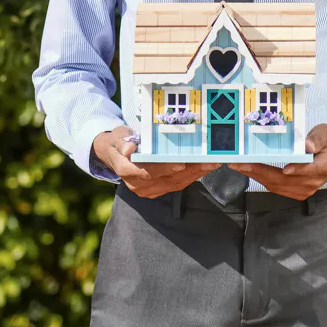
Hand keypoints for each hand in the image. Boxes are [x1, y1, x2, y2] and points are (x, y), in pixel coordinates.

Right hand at [92, 126, 220, 197]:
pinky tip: (202, 168)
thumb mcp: (117, 136)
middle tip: (207, 161)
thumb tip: (128, 149)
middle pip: (166, 179)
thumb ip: (122, 142)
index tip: (182, 163)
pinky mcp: (156, 190)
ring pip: (174, 183)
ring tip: (211, 164)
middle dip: (189, 170)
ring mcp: (147, 189)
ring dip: (194, 174)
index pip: (148, 171)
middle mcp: (137, 184)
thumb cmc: (119, 141)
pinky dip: (191, 177)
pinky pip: (176, 185)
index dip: (165, 168)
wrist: (115, 154)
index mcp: (126, 170)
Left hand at [227, 123, 326, 199]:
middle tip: (240, 163)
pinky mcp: (298, 191)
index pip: (308, 170)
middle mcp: (313, 181)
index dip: (295, 170)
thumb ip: (317, 139)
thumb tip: (307, 146)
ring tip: (239, 166)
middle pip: (284, 180)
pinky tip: (250, 171)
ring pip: (277, 186)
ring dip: (256, 176)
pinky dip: (262, 180)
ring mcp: (305, 189)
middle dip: (259, 171)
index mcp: (323, 165)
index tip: (282, 168)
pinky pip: (277, 188)